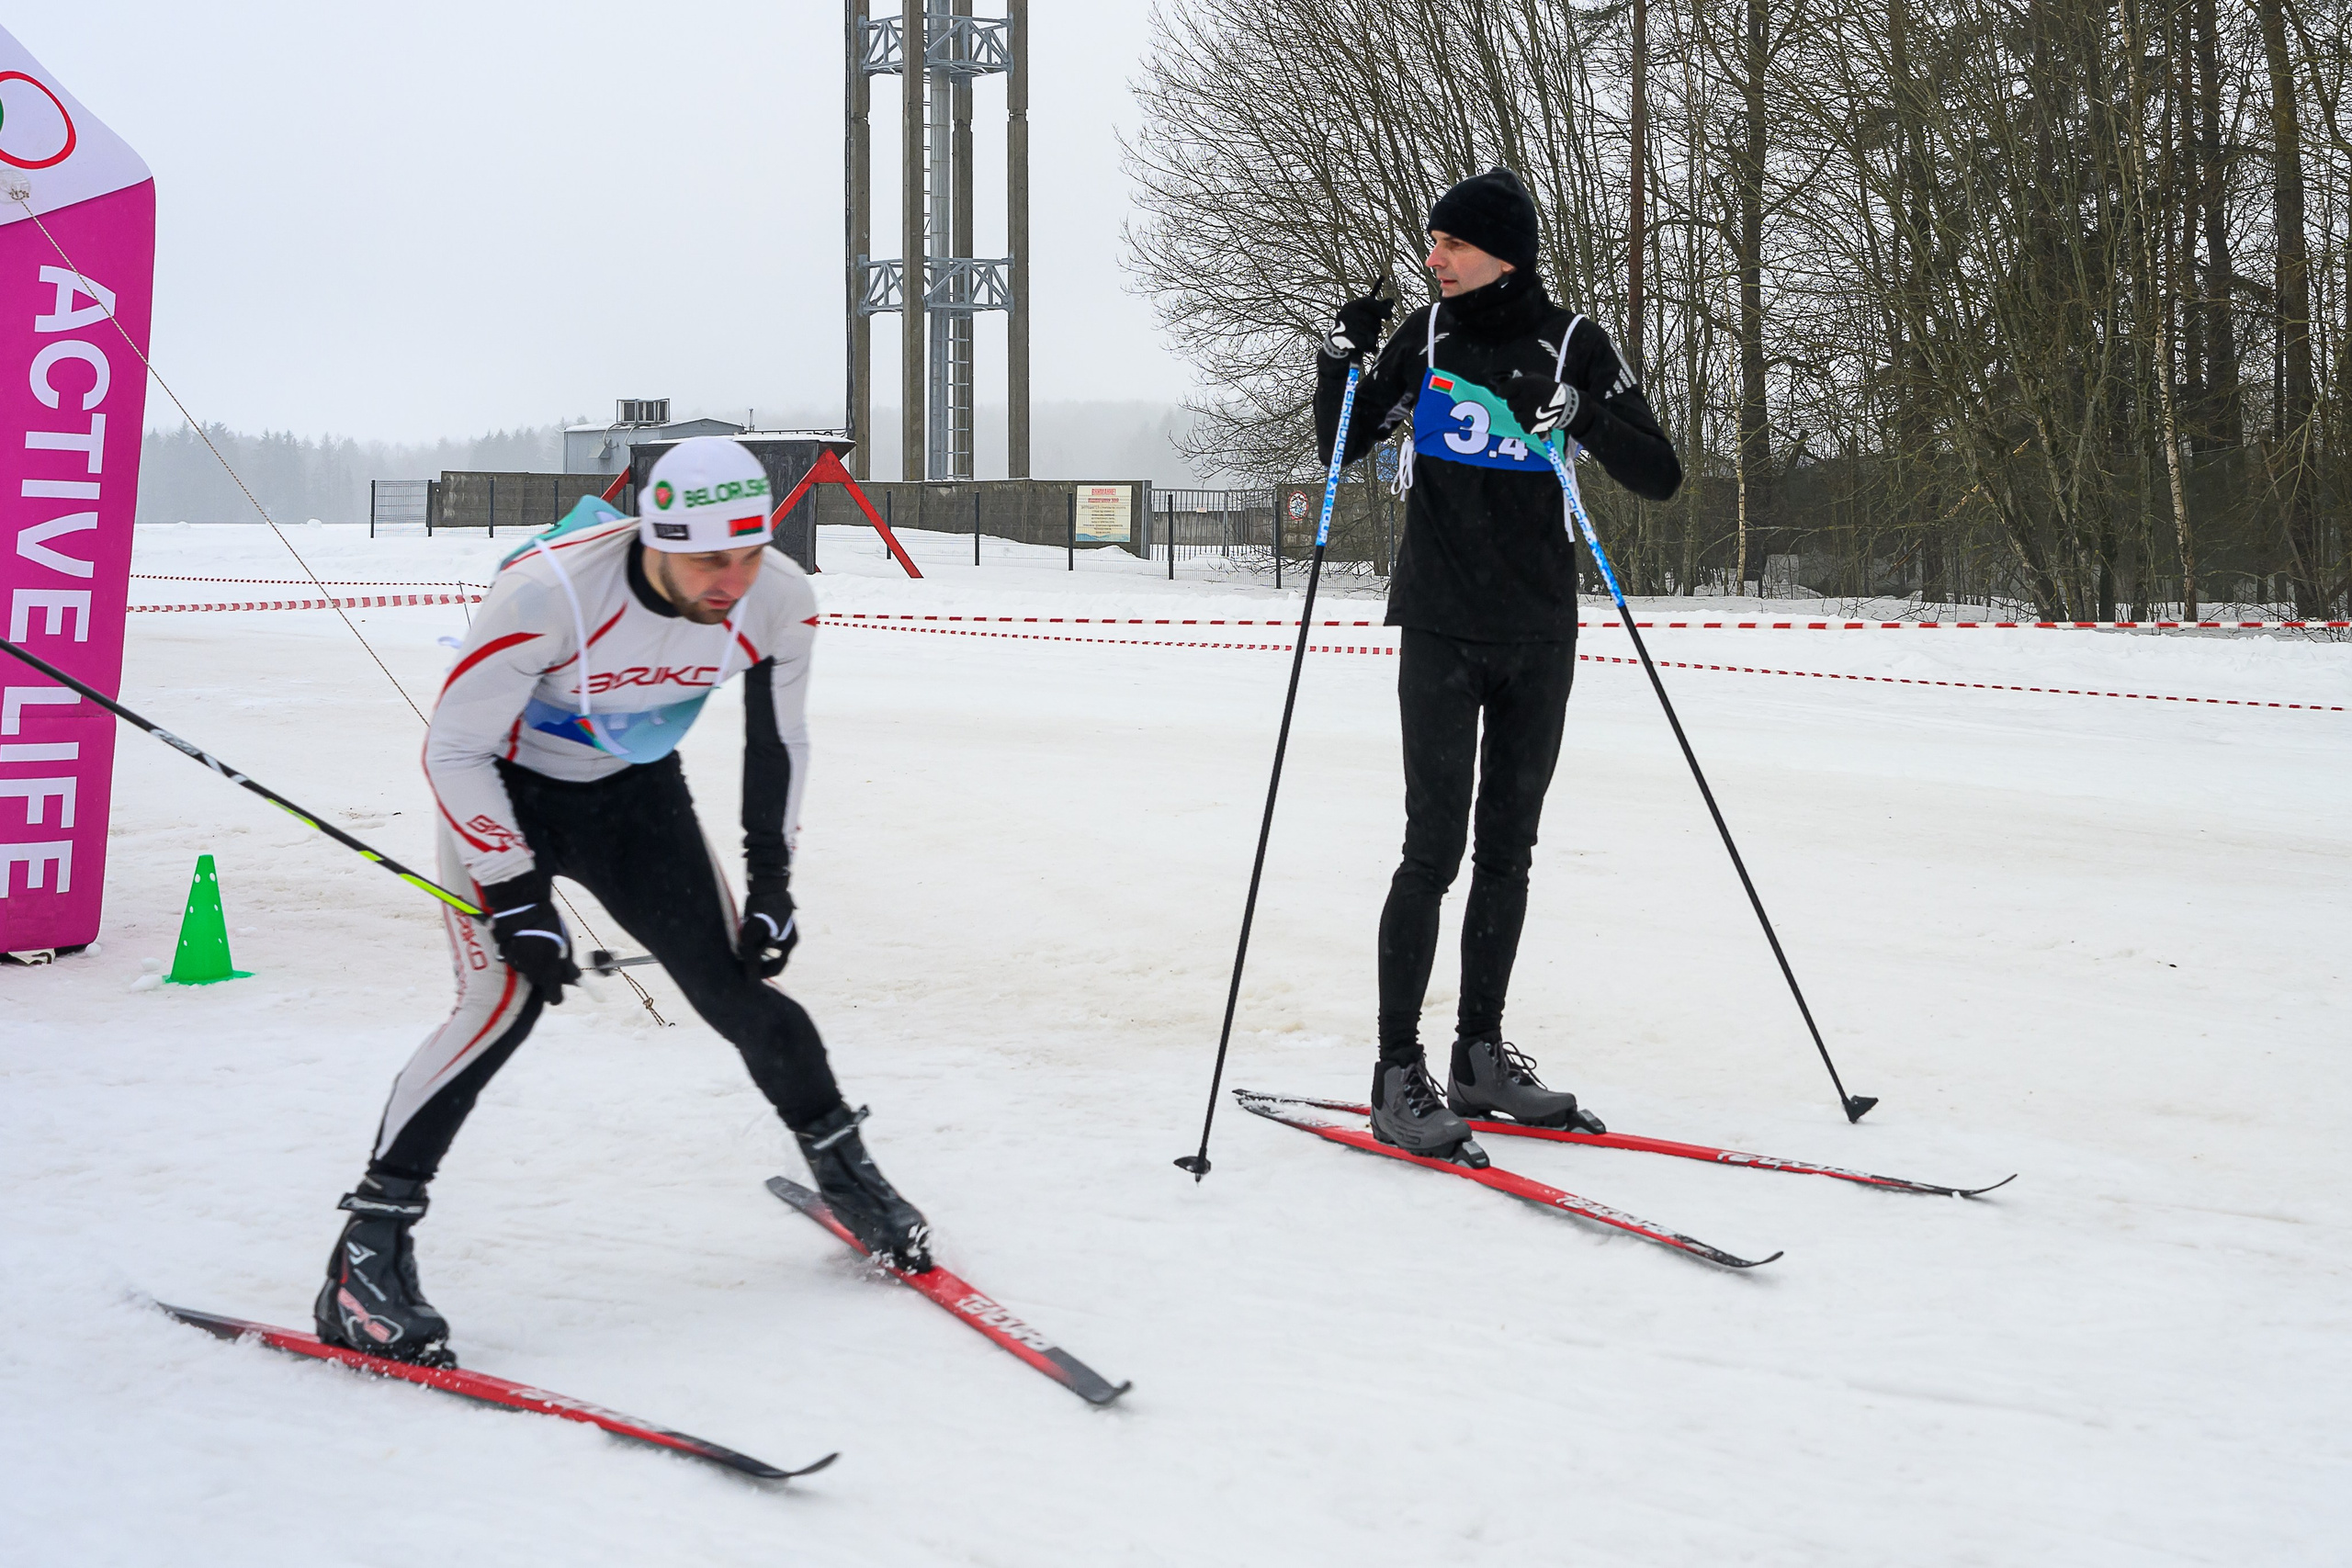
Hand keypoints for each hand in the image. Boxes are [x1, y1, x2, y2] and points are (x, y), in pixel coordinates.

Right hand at [480, 869, 579, 1003]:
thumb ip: (568, 966)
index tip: (561, 988)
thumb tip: (576, 979)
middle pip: (541, 984)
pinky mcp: (505, 957)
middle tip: (551, 960)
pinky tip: (524, 941)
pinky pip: (517, 962)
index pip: (555, 999)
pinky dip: (521, 955)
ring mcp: (518, 966)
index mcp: (549, 973)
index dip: (558, 995)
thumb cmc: (550, 926)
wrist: (522, 908)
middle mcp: (532, 974)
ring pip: (528, 973)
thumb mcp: (566, 946)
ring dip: (533, 964)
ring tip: (537, 943)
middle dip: (546, 976)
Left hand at [739, 876, 797, 979]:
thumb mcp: (752, 935)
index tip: (747, 974)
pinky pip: (771, 938)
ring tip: (744, 947)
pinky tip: (748, 935)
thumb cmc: (759, 909)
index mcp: (789, 944)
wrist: (767, 884)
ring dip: (759, 951)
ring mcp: (788, 930)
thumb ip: (752, 957)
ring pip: (772, 948)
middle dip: (760, 962)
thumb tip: (751, 978)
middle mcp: (791, 938)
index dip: (762, 974)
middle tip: (744, 960)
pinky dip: (761, 941)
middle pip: (776, 959)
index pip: (778, 969)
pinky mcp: (781, 922)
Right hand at [1323, 289, 1394, 360]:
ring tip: (1369, 338)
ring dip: (1373, 337)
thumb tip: (1390, 302)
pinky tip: (1368, 346)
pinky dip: (1370, 347)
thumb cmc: (1356, 325)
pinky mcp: (1345, 339)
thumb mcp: (1366, 313)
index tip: (1389, 316)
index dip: (1381, 309)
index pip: (1368, 302)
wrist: (1337, 340)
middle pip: (1371, 320)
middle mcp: (1346, 313)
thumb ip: (1378, 307)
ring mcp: (1344, 326)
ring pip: (1369, 333)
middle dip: (1376, 327)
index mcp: (1352, 305)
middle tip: (1375, 330)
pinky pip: (1365, 344)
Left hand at [1504, 377, 1579, 437]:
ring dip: (1523, 414)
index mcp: (1526, 384)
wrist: (1566, 406)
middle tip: (1527, 402)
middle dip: (1516, 403)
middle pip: (1510, 404)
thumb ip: (1522, 379)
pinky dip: (1528, 423)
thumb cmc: (1550, 390)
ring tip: (1535, 410)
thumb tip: (1507, 381)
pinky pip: (1523, 425)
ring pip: (1516, 416)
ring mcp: (1528, 413)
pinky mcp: (1531, 426)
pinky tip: (1537, 418)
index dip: (1504, 392)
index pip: (1503, 390)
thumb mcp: (1538, 379)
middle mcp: (1526, 398)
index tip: (1506, 393)